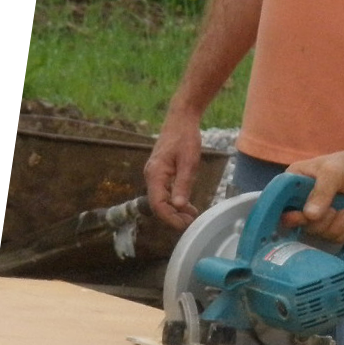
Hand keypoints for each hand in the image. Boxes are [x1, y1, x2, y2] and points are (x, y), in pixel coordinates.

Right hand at [144, 114, 201, 230]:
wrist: (181, 118)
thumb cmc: (185, 137)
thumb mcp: (189, 161)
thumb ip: (183, 183)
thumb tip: (178, 206)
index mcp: (155, 174)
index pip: (158, 204)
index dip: (170, 218)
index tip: (184, 226)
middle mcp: (151, 176)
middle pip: (159, 204)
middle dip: (173, 216)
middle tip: (191, 223)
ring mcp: (155, 174)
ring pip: (162, 198)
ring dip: (175, 209)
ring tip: (192, 216)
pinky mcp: (161, 171)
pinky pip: (165, 190)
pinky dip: (175, 199)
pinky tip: (187, 205)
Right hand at [281, 151, 343, 244]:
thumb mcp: (333, 172)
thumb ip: (321, 192)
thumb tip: (310, 216)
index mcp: (292, 183)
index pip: (278, 203)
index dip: (288, 213)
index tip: (303, 217)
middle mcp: (298, 201)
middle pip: (298, 223)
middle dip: (320, 221)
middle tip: (333, 210)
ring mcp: (313, 215)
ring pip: (316, 233)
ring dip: (335, 226)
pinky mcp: (327, 225)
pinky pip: (331, 238)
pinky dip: (343, 232)